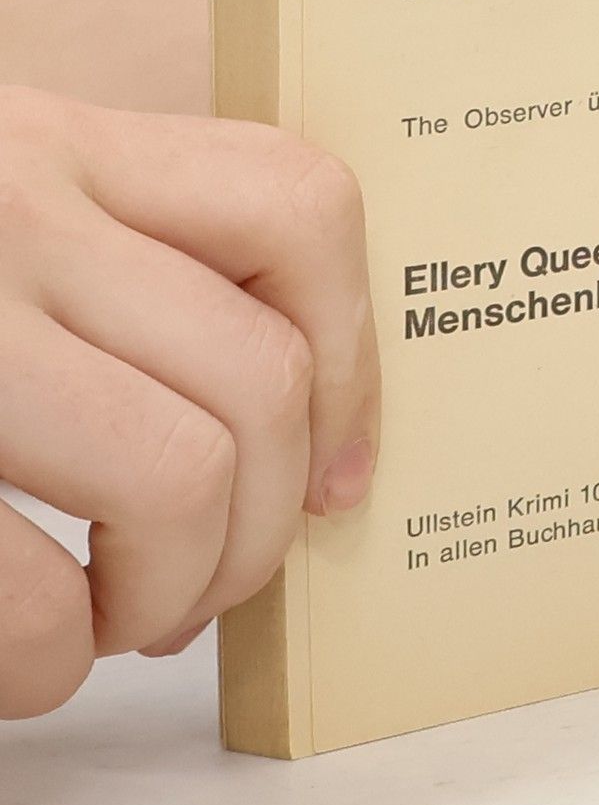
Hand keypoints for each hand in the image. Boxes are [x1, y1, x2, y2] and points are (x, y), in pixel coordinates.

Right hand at [0, 86, 379, 717]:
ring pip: (175, 472)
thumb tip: (298, 435)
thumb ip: (110, 268)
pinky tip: (21, 658)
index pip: (293, 205)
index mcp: (49, 145)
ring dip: (173, 589)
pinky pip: (18, 590)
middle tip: (203, 582)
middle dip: (264, 523)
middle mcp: (3, 207)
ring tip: (114, 622)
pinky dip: (44, 659)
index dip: (356, 357)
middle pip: (258, 377)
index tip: (342, 471)